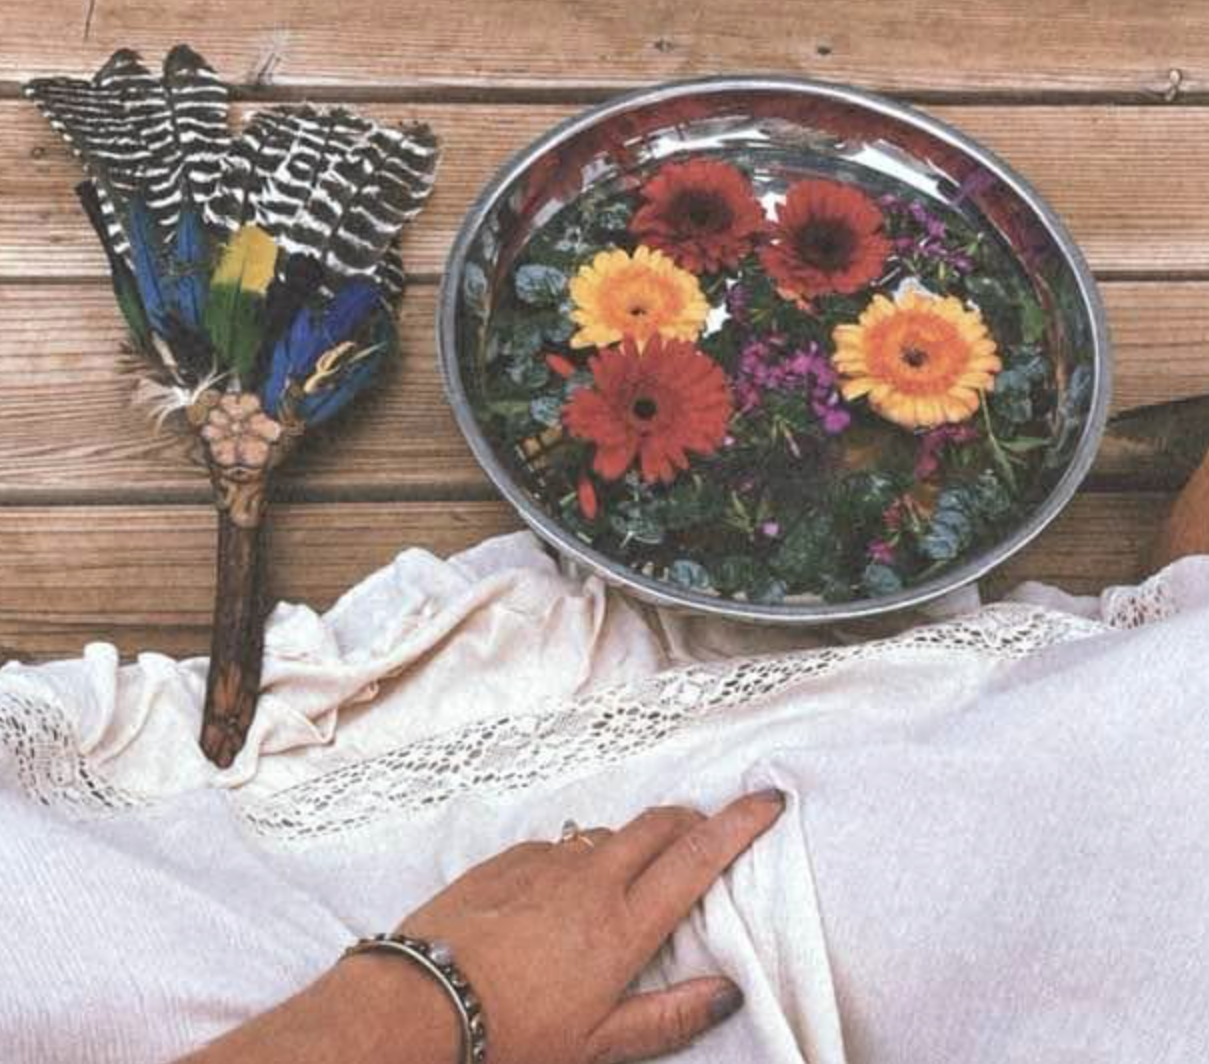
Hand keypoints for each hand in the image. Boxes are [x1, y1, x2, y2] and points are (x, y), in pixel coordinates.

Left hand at [398, 789, 784, 1063]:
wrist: (421, 1001)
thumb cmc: (513, 1032)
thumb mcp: (599, 1043)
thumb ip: (670, 1016)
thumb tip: (727, 992)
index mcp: (624, 925)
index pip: (697, 859)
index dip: (739, 824)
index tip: (767, 800)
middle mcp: (593, 879)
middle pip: (658, 825)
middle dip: (690, 820)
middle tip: (701, 835)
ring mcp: (548, 861)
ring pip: (609, 833)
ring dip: (632, 843)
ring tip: (625, 881)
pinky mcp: (509, 857)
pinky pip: (559, 845)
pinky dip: (576, 859)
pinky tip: (559, 896)